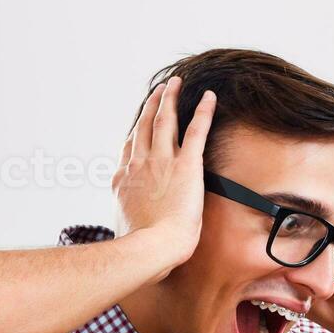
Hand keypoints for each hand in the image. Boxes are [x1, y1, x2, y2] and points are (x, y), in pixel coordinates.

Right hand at [112, 76, 217, 278]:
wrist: (150, 248)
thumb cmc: (140, 249)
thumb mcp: (124, 230)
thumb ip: (126, 221)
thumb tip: (127, 230)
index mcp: (124, 180)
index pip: (129, 150)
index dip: (134, 134)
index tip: (138, 125)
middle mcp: (140, 164)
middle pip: (144, 126)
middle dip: (150, 106)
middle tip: (157, 90)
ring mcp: (162, 161)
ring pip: (165, 120)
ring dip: (169, 99)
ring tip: (174, 84)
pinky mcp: (186, 164)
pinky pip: (196, 130)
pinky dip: (203, 111)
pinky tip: (209, 96)